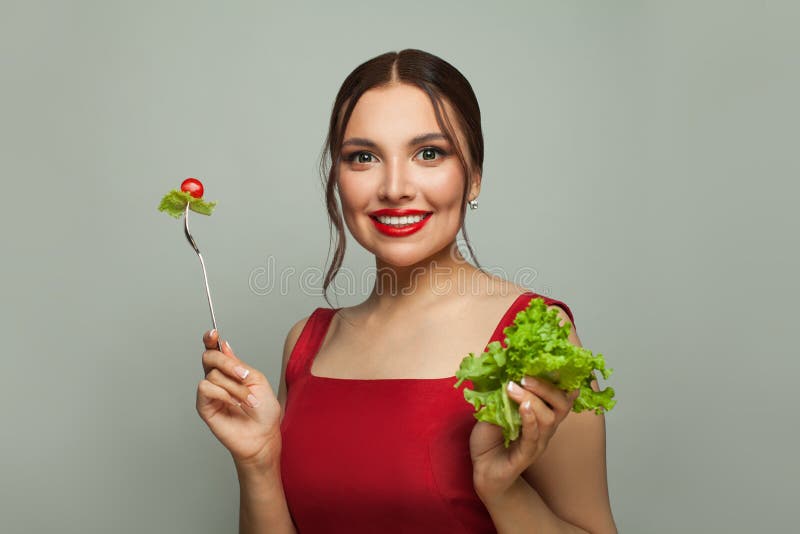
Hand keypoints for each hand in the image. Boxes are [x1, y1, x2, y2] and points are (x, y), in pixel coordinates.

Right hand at [196, 330, 281, 468]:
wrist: (263, 435)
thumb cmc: (263, 410)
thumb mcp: (257, 380)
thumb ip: (239, 364)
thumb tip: (224, 346)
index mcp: (230, 370)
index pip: (215, 350)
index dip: (210, 339)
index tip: (213, 333)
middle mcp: (217, 379)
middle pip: (209, 357)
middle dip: (227, 362)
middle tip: (244, 375)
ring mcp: (209, 393)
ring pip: (213, 375)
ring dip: (235, 387)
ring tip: (247, 400)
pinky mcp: (204, 406)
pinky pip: (206, 388)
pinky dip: (223, 394)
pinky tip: (235, 403)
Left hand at [469, 376, 579, 500]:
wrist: (482, 470)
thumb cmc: (491, 439)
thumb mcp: (494, 408)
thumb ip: (501, 392)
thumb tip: (501, 366)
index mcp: (541, 413)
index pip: (561, 394)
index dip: (561, 378)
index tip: (548, 360)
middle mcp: (545, 427)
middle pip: (562, 404)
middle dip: (547, 386)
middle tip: (525, 376)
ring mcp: (538, 442)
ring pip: (549, 418)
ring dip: (533, 399)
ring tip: (513, 388)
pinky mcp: (527, 456)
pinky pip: (534, 437)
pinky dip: (530, 420)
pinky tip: (524, 408)